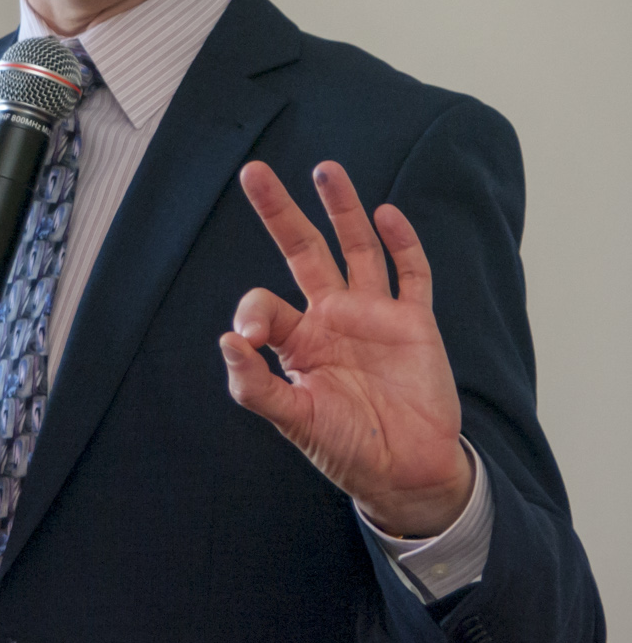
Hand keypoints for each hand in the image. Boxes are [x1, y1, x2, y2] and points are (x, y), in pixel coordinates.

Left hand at [220, 161, 472, 537]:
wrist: (408, 473)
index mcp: (299, 339)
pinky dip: (403, 243)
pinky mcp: (415, 323)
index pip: (266, 305)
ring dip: (342, 209)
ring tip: (324, 169)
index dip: (252, 310)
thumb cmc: (347, 449)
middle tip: (253, 172)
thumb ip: (257, 386)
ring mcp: (375, 315)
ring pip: (357, 248)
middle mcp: (333, 317)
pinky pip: (411, 274)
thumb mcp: (294, 421)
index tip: (247, 340)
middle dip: (279, 212)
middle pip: (304, 250)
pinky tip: (387, 214)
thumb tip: (226, 341)